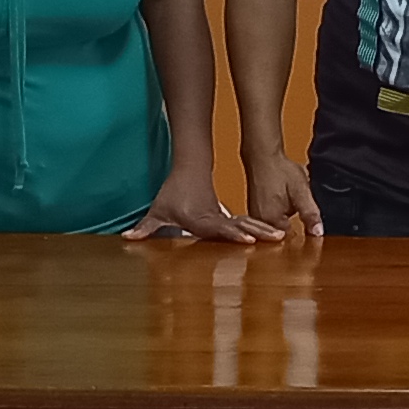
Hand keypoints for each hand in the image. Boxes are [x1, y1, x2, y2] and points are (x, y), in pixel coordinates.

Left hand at [127, 161, 270, 242]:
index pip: (221, 228)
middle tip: (277, 238)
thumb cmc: (174, 192)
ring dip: (263, 230)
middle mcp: (215, 219)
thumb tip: (127, 238)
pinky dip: (260, 229)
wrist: (189, 169)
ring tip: (281, 237)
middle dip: (258, 232)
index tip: (250, 238)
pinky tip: (275, 236)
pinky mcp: (228, 217)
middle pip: (239, 226)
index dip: (235, 234)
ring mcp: (224, 217)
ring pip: (247, 224)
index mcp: (201, 220)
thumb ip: (145, 227)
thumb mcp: (158, 211)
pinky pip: (246, 224)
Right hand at [241, 148, 322, 242]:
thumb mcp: (301, 191)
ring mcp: (256, 217)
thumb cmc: (280, 171)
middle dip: (295, 225)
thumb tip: (318, 232)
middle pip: (284, 234)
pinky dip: (279, 212)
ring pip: (277, 226)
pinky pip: (271, 219)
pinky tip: (282, 199)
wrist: (262, 156)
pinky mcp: (255, 211)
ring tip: (287, 198)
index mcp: (272, 221)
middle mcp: (260, 222)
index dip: (304, 233)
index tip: (310, 224)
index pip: (293, 239)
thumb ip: (310, 214)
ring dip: (286, 218)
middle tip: (296, 204)